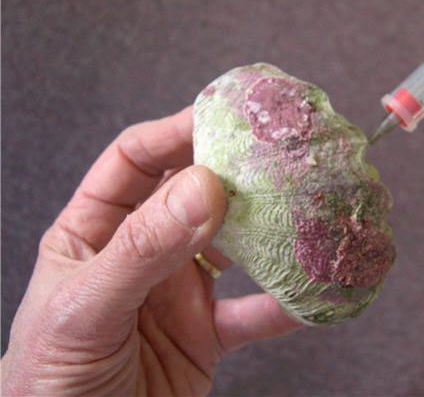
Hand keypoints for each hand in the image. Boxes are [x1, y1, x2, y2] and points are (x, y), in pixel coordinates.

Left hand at [1, 107, 302, 395]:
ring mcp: (178, 291)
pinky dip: (284, 304)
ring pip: (232, 248)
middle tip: (276, 157)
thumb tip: (202, 188)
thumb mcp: (84, 309)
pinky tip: (309, 292)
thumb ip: (141, 250)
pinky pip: (254, 312)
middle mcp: (143, 251)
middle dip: (234, 175)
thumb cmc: (48, 381)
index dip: (176, 133)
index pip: (136, 161)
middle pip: (194, 195)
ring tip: (302, 212)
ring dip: (267, 233)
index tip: (222, 119)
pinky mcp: (207, 334)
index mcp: (96, 230)